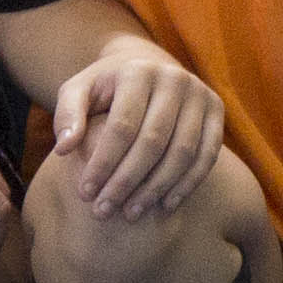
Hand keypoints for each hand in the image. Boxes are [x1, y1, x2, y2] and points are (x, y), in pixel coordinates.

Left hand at [50, 38, 227, 219]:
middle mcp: (175, 78)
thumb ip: (67, 116)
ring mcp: (201, 94)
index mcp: (138, 71)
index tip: (85, 194)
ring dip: (156, 188)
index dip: (103, 163)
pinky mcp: (217, 110)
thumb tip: (65, 148)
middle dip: (126, 181)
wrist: (147, 68)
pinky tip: (164, 206)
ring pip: (183, 151)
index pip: (122, 126)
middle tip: (103, 211)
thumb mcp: (77, 91)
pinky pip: (208, 154)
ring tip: (131, 214)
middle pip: (153, 141)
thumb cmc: (105, 89)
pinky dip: (188, 184)